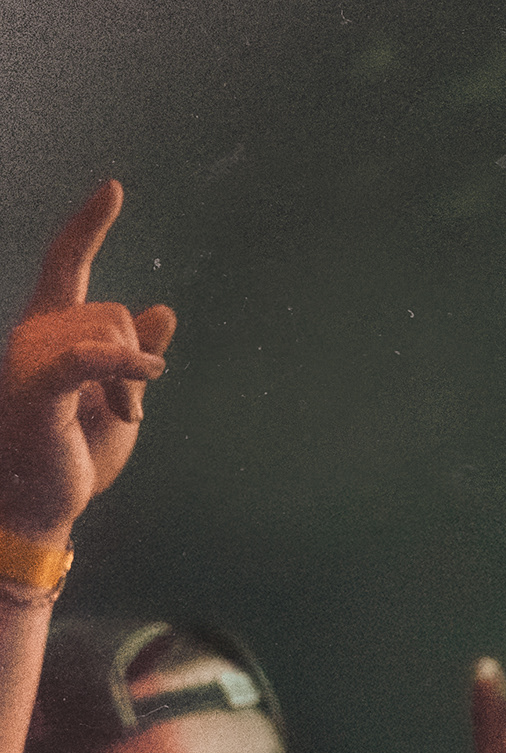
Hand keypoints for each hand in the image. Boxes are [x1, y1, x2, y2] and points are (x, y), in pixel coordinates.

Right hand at [0, 181, 173, 540]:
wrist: (43, 500)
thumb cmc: (76, 451)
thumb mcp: (122, 399)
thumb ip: (138, 356)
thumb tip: (164, 310)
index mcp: (53, 331)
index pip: (67, 263)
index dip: (88, 226)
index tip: (113, 189)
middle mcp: (35, 331)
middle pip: (114, 311)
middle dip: (138, 362)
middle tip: (131, 409)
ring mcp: (32, 355)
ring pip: (111, 332)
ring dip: (134, 383)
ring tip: (118, 416)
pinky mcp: (38, 386)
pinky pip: (88, 358)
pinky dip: (122, 365)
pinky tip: (146, 377)